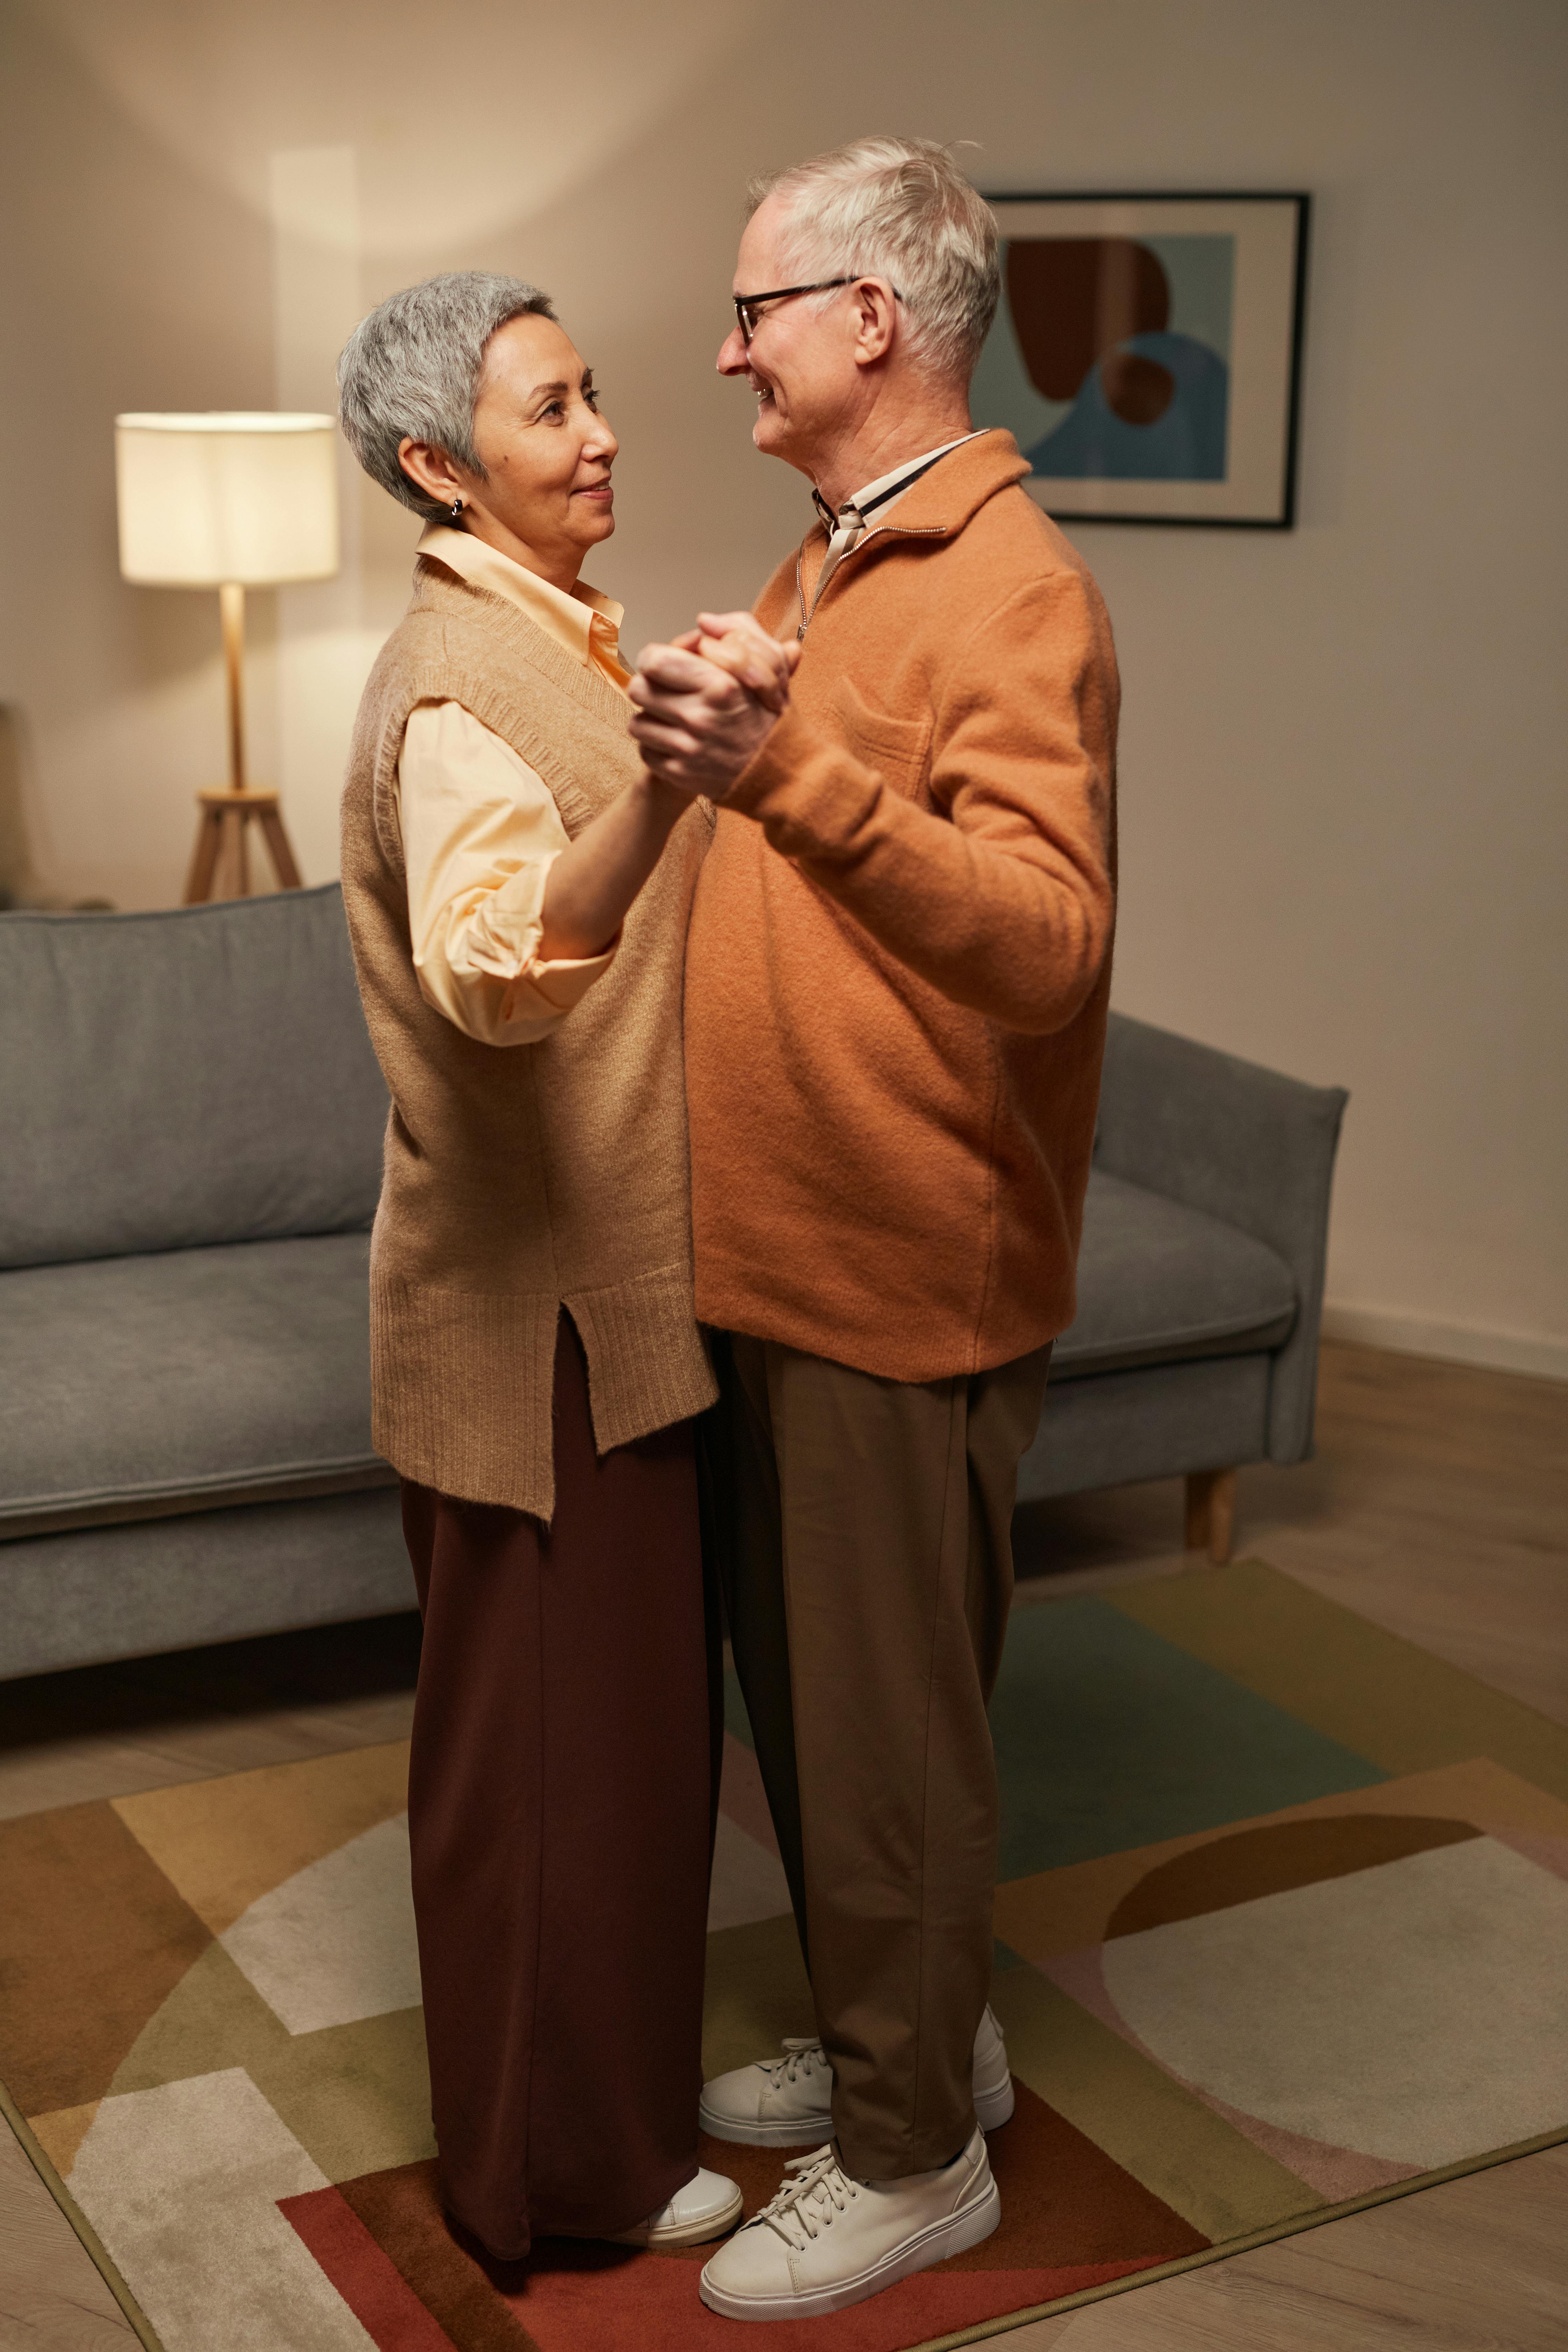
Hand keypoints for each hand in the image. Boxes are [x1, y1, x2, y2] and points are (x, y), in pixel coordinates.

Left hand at [629, 614, 798, 798]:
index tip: (665, 665)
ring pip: (636, 723)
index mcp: (721, 684)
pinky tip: (679, 743)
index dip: (655, 658)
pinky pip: (645, 752)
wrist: (783, 775)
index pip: (653, 660)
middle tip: (667, 692)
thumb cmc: (771, 716)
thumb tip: (704, 621)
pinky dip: (657, 747)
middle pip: (638, 689)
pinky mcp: (680, 774)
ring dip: (652, 719)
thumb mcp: (769, 665)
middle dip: (650, 687)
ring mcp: (688, 749)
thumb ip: (740, 631)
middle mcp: (701, 717)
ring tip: (674, 719)